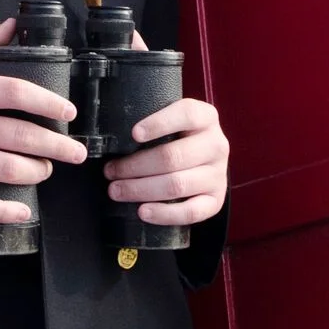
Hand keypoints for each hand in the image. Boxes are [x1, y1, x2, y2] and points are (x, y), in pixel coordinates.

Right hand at [0, 17, 84, 223]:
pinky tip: (23, 211)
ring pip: (3, 169)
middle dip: (54, 146)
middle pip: (16, 134)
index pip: (12, 91)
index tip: (68, 112)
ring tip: (47, 171)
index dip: (47, 101)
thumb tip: (13, 25)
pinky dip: (4, 211)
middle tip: (76, 152)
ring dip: (35, 173)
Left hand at [103, 90, 229, 226]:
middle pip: (173, 157)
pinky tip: (142, 211)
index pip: (186, 114)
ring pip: (177, 185)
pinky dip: (164, 213)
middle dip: (135, 166)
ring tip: (117, 190)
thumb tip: (114, 138)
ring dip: (141, 189)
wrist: (204, 163)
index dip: (159, 123)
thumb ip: (153, 123)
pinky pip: (191, 212)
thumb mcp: (172, 122)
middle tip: (110, 171)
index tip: (134, 134)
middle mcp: (216, 145)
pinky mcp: (216, 200)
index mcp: (206, 118)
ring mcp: (218, 175)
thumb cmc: (178, 140)